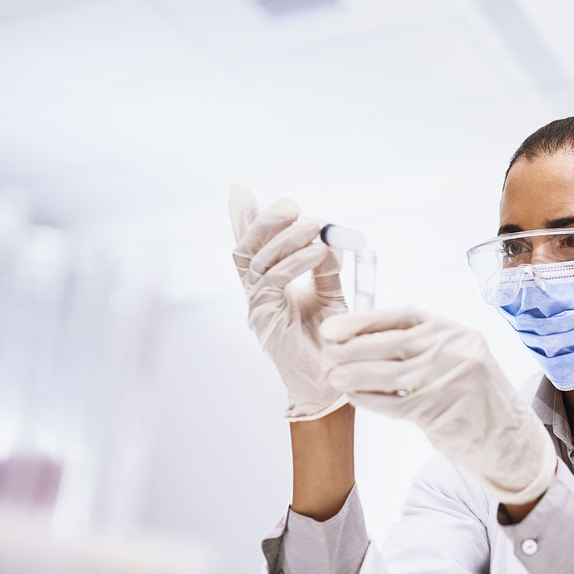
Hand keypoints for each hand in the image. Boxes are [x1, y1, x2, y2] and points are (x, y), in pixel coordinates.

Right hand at [229, 184, 347, 420]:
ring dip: (288, 238)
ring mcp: (257, 307)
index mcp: (269, 285)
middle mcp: (257, 294)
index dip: (243, 218)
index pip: (251, 247)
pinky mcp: (265, 320)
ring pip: (258, 261)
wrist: (331, 383)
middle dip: (265, 221)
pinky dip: (295, 262)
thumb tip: (329, 237)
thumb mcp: (331, 296)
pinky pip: (272, 281)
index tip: (242, 190)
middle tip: (291, 206)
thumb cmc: (330, 343)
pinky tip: (317, 253)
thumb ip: (326, 268)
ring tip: (317, 227)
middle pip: (246, 248)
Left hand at [319, 309, 556, 503]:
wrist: (507, 437)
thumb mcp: (457, 358)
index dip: (365, 320)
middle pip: (392, 343)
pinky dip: (369, 399)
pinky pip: (393, 403)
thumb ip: (422, 347)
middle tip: (326, 352)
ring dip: (354, 375)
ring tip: (332, 377)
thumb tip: (364, 341)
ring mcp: (448, 380)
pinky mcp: (439, 411)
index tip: (334, 327)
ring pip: (389, 374)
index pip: (404, 317)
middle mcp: (455, 351)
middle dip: (353, 348)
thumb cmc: (474, 396)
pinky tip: (354, 397)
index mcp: (456, 332)